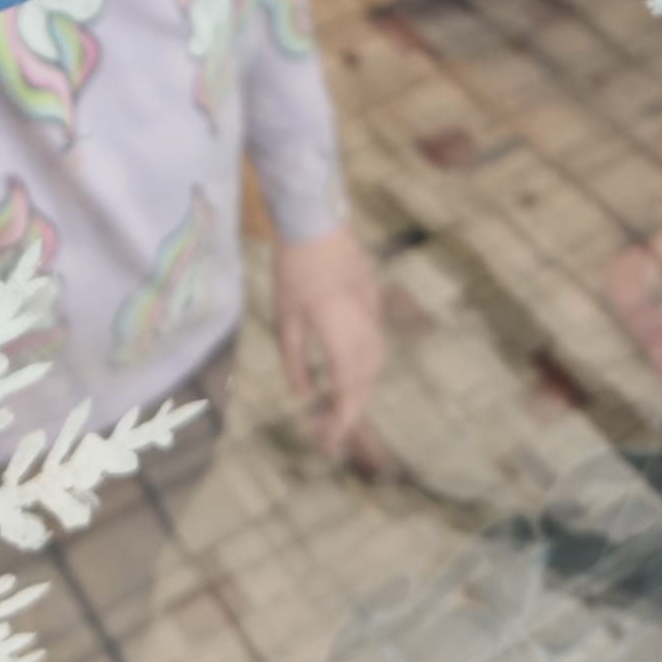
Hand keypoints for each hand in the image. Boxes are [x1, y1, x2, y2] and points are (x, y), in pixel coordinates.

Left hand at [273, 224, 383, 453]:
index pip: (349, 393)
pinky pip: (375, 342)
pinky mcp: (375, 300)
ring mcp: (374, 314)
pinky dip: (363, 364)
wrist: (316, 220)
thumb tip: (304, 395)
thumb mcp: (285, 317)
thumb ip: (295, 360)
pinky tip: (345, 367)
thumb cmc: (293, 268)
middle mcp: (366, 330)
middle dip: (349, 412)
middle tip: (326, 431)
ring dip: (359, 388)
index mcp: (342, 338)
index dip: (340, 422)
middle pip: (366, 383)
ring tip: (334, 404)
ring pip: (376, 364)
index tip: (325, 441)